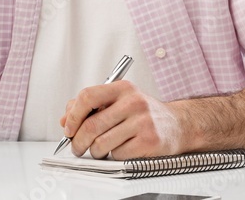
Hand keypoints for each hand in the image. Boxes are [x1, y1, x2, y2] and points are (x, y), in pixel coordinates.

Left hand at [59, 80, 184, 159]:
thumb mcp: (118, 101)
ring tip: (98, 150)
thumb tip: (66, 120)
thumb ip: (90, 107)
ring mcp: (142, 122)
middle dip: (78, 141)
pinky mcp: (149, 141)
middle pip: (92, 125)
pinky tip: (120, 150)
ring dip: (94, 151)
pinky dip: (113, 156)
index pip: (88, 96)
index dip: (73, 115)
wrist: (179, 125)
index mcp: (122, 88)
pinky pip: (118, 154)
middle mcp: (133, 102)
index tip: (69, 128)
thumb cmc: (144, 113)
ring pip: (102, 143)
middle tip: (76, 147)